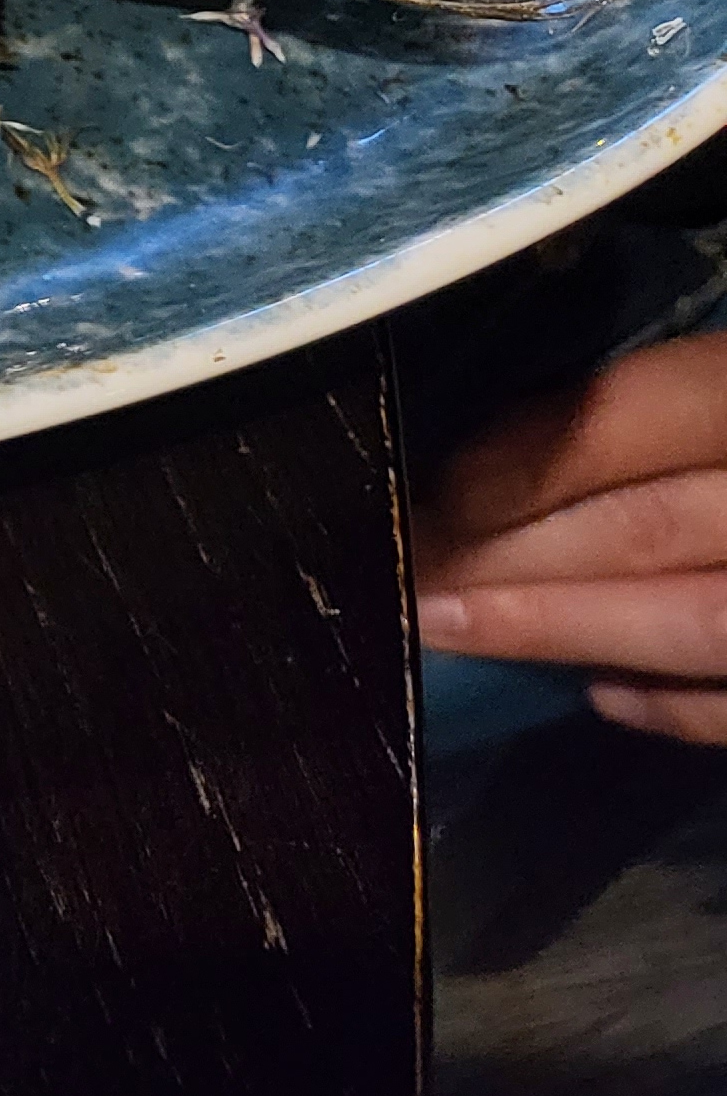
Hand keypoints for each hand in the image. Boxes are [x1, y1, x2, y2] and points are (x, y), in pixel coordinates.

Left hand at [420, 325, 726, 740]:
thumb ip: (701, 389)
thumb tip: (552, 403)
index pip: (639, 412)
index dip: (519, 451)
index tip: (416, 485)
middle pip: (652, 526)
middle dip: (510, 554)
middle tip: (399, 573)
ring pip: (705, 627)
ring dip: (567, 632)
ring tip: (455, 629)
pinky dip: (685, 706)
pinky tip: (604, 692)